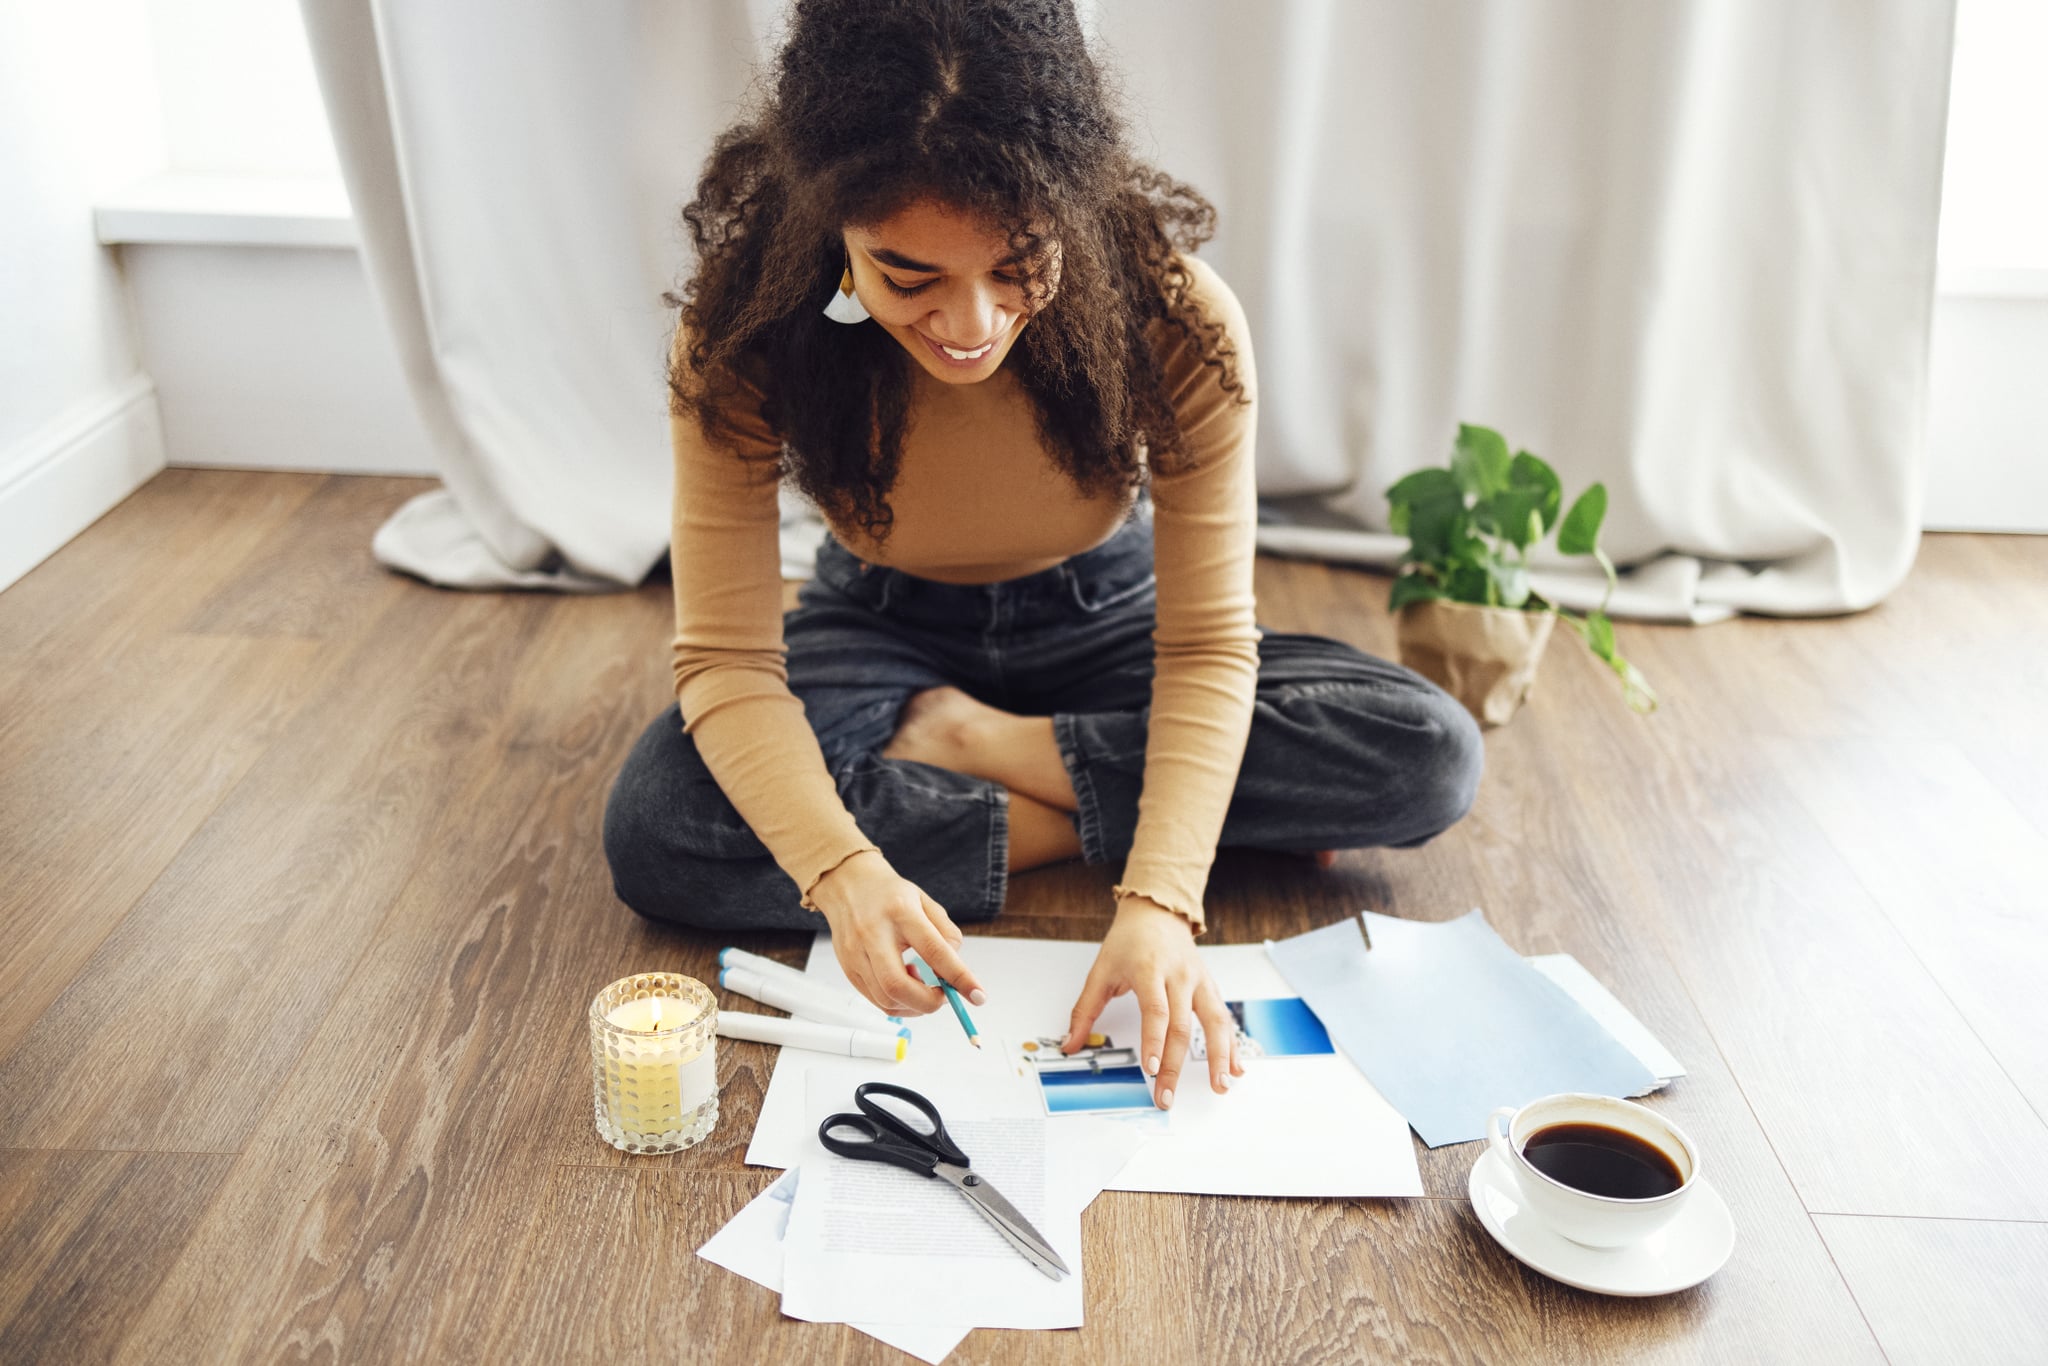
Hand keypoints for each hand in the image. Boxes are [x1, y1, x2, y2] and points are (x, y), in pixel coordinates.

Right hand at [808, 850, 987, 1015]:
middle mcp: (873, 933)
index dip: (959, 977)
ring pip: (886, 998)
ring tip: (922, 984)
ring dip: (914, 1004)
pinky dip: (898, 1003)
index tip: (977, 996)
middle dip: (929, 1002)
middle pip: (899, 985)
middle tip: (945, 997)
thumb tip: (955, 972)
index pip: (934, 951)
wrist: (847, 884)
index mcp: (900, 911)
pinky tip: (905, 985)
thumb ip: (946, 934)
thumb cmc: (890, 894)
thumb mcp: (925, 902)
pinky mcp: (847, 968)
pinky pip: (875, 1000)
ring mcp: (855, 953)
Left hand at [1061, 895, 1242, 1107]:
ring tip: (1220, 1086)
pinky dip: (1232, 1045)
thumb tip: (1070, 1044)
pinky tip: (1236, 1068)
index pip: (1155, 1011)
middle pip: (1181, 1026)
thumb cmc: (1128, 942)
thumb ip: (1085, 1010)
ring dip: (1219, 1057)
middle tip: (1166, 1096)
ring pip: (1214, 1022)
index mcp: (1149, 970)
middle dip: (1174, 1066)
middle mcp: (1179, 976)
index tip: (1152, 1070)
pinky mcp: (1210, 987)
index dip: (1154, 1042)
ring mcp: (1199, 981)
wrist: (1157, 913)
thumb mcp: (1101, 971)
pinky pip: (1224, 1018)